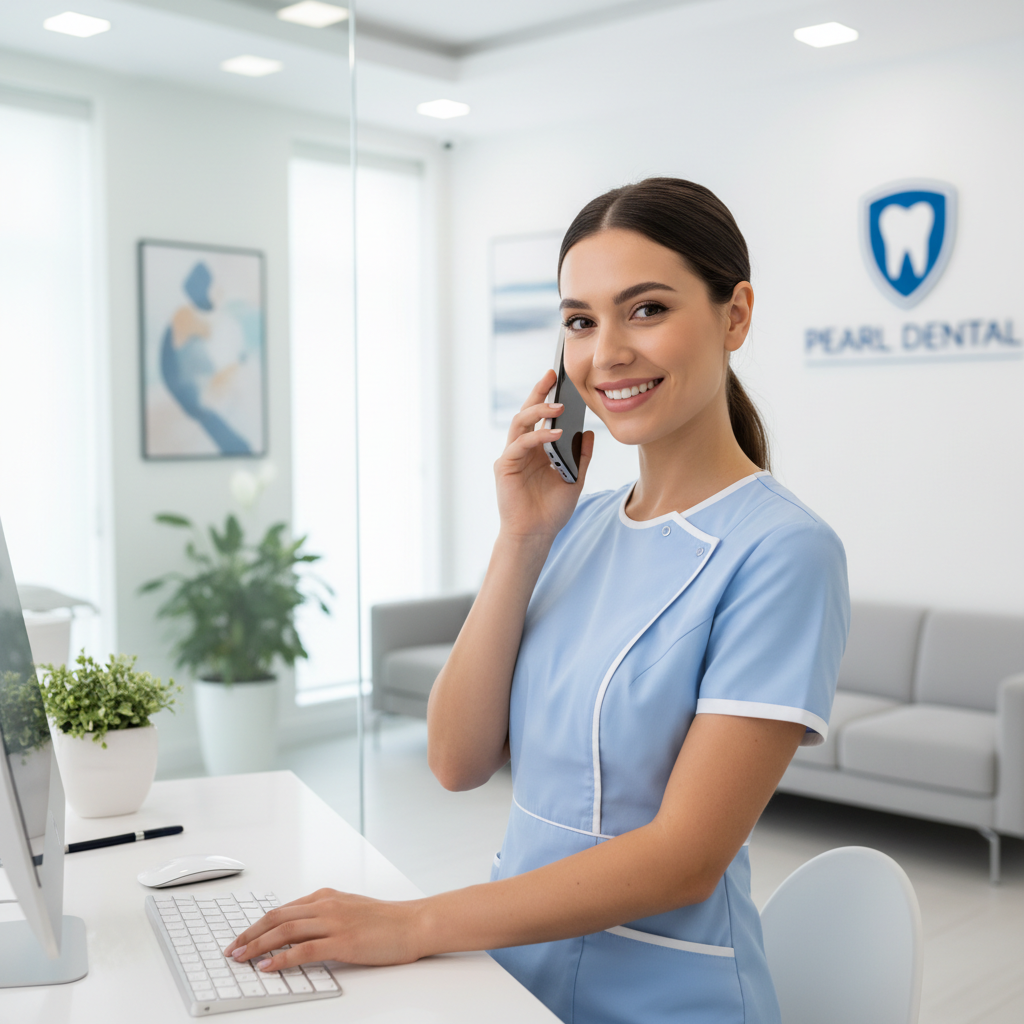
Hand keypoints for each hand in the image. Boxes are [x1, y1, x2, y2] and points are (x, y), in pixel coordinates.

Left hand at [223, 889, 423, 969]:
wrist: (413, 923)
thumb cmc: (386, 921)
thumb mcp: (351, 911)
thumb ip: (326, 917)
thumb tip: (301, 934)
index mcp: (327, 896)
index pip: (283, 909)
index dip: (258, 924)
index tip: (242, 938)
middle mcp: (326, 905)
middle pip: (277, 916)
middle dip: (250, 934)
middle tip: (232, 950)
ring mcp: (334, 922)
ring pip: (285, 930)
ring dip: (258, 945)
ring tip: (241, 958)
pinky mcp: (343, 941)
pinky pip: (304, 950)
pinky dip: (281, 959)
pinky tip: (267, 967)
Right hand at [495, 369, 594, 540]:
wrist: (536, 534)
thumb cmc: (551, 510)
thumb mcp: (575, 479)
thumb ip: (580, 456)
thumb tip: (588, 432)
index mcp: (538, 449)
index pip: (540, 416)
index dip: (548, 397)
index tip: (561, 379)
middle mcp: (522, 448)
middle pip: (526, 412)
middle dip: (538, 391)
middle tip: (552, 375)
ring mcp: (512, 456)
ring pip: (519, 423)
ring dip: (538, 410)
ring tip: (559, 405)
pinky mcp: (505, 467)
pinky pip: (519, 444)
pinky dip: (537, 436)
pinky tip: (554, 433)